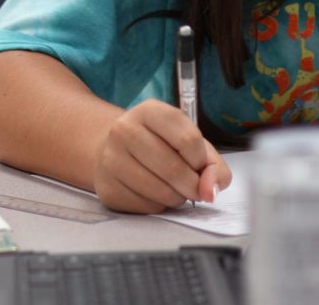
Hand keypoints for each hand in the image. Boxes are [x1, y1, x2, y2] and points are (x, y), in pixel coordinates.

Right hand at [93, 98, 231, 212]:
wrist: (115, 150)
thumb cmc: (159, 144)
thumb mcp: (188, 141)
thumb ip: (211, 164)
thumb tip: (210, 190)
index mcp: (149, 111)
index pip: (188, 140)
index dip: (202, 161)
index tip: (199, 166)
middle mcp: (124, 130)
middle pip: (174, 169)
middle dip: (192, 186)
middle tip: (194, 188)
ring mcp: (111, 159)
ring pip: (161, 192)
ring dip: (177, 198)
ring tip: (173, 189)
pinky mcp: (107, 187)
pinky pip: (147, 207)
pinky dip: (159, 206)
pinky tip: (153, 194)